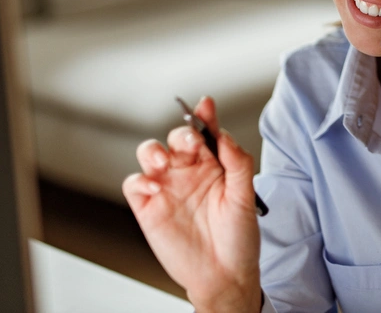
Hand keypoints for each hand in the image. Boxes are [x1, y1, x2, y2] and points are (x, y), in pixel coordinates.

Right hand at [123, 97, 261, 312]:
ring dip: (153, 150)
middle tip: (189, 141)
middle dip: (181, 133)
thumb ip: (238, 162)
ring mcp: (168, 187)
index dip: (204, 115)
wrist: (224, 275)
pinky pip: (135, 184)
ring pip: (150, 154)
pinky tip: (155, 186)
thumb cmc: (239, 238)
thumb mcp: (246, 197)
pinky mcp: (149, 207)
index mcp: (214, 164)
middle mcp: (189, 171)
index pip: (206, 132)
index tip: (206, 104)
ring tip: (163, 161)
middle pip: (176, 138)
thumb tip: (223, 134)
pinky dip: (140, 180)